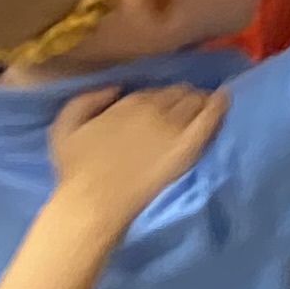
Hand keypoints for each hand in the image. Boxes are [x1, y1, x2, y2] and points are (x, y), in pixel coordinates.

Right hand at [44, 83, 222, 229]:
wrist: (95, 200)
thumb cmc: (76, 168)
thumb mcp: (65, 127)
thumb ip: (86, 100)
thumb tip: (115, 88)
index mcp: (127, 103)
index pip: (156, 91)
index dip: (163, 95)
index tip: (166, 101)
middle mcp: (154, 109)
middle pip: (178, 93)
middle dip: (183, 95)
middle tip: (188, 102)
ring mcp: (173, 128)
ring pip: (195, 102)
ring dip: (200, 99)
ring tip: (206, 102)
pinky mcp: (188, 147)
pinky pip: (209, 119)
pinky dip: (219, 105)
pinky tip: (224, 99)